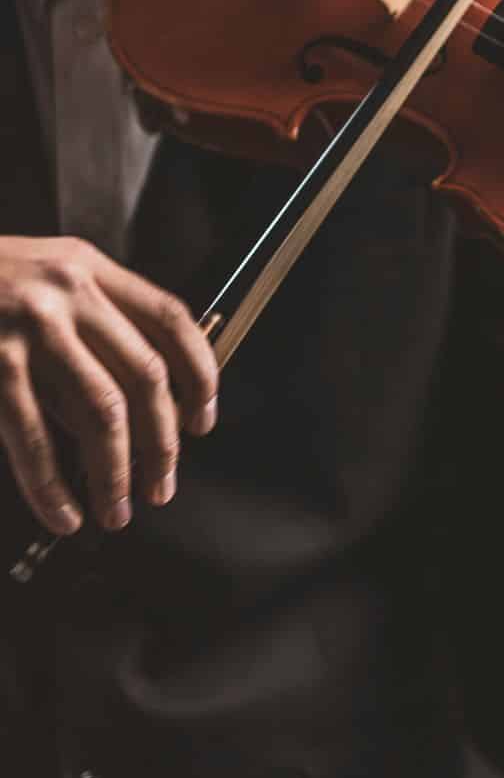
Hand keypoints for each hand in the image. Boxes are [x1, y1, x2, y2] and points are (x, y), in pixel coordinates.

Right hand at [0, 237, 218, 535]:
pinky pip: (33, 436)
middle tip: (163, 487)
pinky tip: (64, 510)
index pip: (172, 321)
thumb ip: (93, 318)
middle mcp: (66, 291)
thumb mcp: (41, 276)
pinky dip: (51, 483)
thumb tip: (150, 398)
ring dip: (115, 472)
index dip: (199, 375)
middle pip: (144, 377)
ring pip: (100, 413)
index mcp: (88, 266)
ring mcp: (26, 327)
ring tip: (117, 510)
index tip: (203, 421)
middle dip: (162, 443)